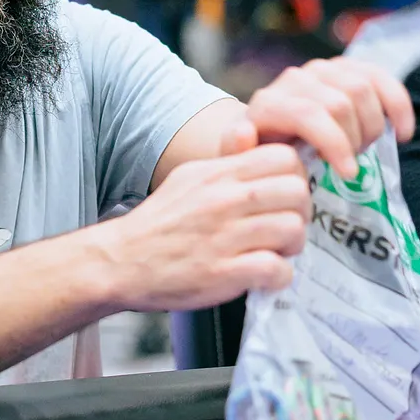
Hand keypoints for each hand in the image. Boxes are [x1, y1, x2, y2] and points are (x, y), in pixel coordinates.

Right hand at [99, 144, 309, 311]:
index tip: (283, 196)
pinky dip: (278, 278)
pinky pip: (277, 270)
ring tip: (273, 253)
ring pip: (293, 230)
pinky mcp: (224, 273)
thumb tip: (255, 141)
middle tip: (282, 227)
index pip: (284, 157)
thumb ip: (225, 163)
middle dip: (299, 213)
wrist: (119, 262)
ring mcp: (224, 237)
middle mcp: (223, 201)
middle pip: (297, 192)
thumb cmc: (158, 224)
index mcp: (216, 175)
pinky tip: (262, 278)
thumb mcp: (188, 179)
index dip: (294, 176)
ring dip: (291, 247)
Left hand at [228, 57, 413, 178]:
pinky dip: (398, 105)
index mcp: (268, 103)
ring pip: (363, 88)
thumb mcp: (240, 160)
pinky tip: (403, 134)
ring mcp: (321, 70)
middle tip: (351, 165)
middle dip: (354, 139)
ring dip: (372, 126)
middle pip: (342, 103)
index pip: (311, 114)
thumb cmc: (257, 154)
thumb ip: (238, 149)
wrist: (264, 133)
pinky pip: (382, 78)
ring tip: (363, 150)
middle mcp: (294, 79)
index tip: (347, 174)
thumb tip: (244, 132)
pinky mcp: (346, 68)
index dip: (336, 144)